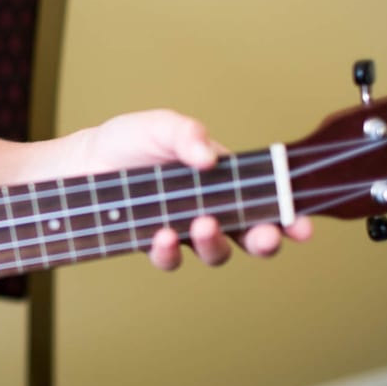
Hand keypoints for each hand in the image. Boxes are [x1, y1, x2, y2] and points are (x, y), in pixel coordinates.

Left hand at [84, 109, 313, 268]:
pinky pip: (171, 259)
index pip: (267, 198)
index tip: (302, 227)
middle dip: (264, 240)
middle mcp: (212, 207)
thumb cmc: (129, 141)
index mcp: (224, 178)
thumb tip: (208, 155)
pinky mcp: (155, 243)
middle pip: (251, 234)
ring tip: (202, 225)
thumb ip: (184, 134)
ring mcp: (185, 229)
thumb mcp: (159, 126)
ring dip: (215, 243)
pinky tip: (163, 235)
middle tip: (263, 237)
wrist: (84, 162)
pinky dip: (170, 251)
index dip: (289, 216)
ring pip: (215, 252)